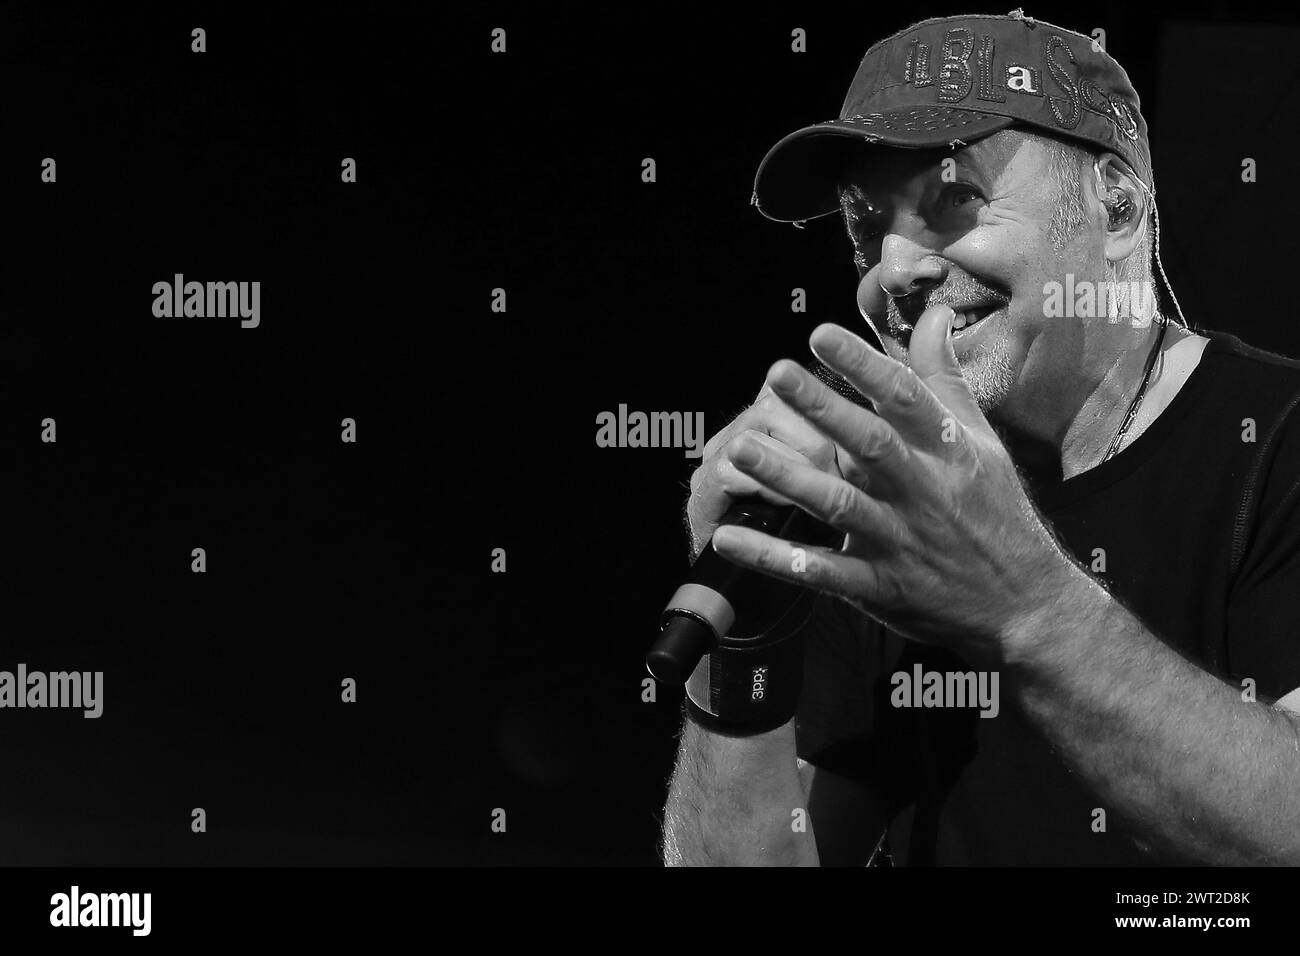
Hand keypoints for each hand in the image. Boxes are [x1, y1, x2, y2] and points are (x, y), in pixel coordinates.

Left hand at [710, 305, 1074, 662]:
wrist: (1025, 606)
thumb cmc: (998, 514)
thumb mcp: (981, 442)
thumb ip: (946, 378)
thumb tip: (934, 315)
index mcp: (946, 452)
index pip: (905, 397)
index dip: (864, 364)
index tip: (821, 334)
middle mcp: (921, 491)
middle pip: (869, 444)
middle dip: (822, 408)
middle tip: (777, 374)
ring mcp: (898, 541)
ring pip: (838, 505)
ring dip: (787, 478)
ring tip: (741, 449)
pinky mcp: (878, 587)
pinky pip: (820, 572)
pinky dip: (773, 558)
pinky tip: (728, 538)